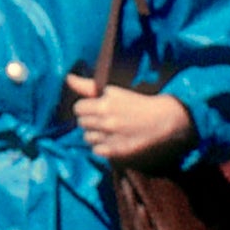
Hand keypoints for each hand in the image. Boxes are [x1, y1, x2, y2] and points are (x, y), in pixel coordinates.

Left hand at [68, 79, 190, 164]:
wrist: (161, 120)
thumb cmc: (136, 102)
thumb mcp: (114, 91)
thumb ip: (88, 86)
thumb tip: (68, 78)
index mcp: (104, 104)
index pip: (78, 108)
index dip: (85, 107)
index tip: (94, 107)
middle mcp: (106, 122)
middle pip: (82, 123)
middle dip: (89, 119)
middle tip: (102, 117)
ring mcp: (111, 137)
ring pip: (87, 137)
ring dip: (93, 133)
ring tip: (106, 129)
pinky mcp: (117, 151)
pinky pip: (96, 150)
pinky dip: (100, 146)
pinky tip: (110, 139)